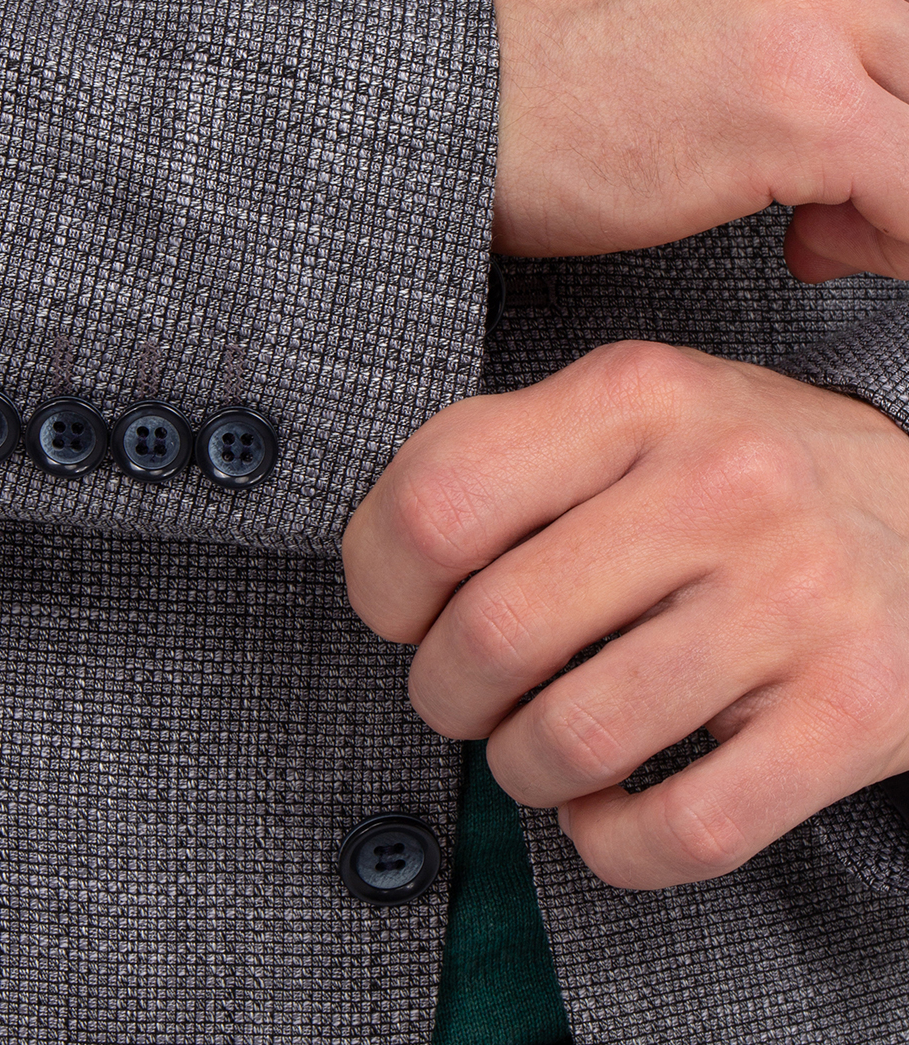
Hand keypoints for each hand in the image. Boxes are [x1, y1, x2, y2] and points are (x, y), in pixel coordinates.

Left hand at [341, 341, 908, 889]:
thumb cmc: (748, 469)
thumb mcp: (635, 409)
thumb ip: (509, 452)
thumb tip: (387, 562)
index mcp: (639, 394)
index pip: (439, 500)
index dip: (381, 581)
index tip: (399, 610)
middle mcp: (721, 486)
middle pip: (491, 633)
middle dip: (443, 692)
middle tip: (464, 690)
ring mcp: (794, 601)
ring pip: (572, 742)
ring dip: (520, 767)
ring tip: (535, 744)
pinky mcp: (853, 713)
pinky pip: (680, 831)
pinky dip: (610, 841)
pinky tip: (607, 803)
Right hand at [478, 0, 908, 280]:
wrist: (421, 84)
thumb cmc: (530, 40)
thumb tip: (887, 93)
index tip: (873, 115)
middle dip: (908, 123)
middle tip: (846, 186)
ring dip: (900, 188)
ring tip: (818, 220)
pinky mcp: (796, 101)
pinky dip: (894, 238)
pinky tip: (811, 246)